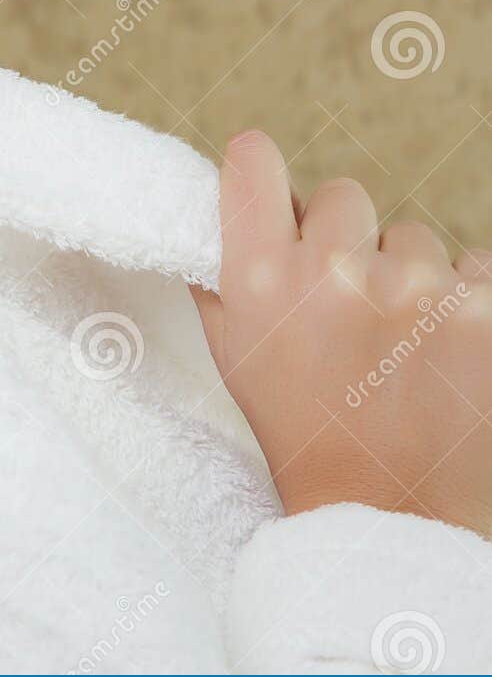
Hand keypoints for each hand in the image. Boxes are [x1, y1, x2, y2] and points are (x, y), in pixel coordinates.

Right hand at [189, 129, 491, 539]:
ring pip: (412, 235)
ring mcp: (416, 290)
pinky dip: (463, 301)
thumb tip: (211, 199)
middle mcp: (334, 274)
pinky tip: (440, 351)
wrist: (387, 517)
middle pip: (342, 196)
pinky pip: (473, 265)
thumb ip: (218, 273)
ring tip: (396, 345)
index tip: (274, 200)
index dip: (262, 173)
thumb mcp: (233, 354)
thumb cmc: (302, 432)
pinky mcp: (483, 312)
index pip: (253, 158)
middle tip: (345, 307)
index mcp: (260, 278)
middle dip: (345, 241)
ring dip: (407, 277)